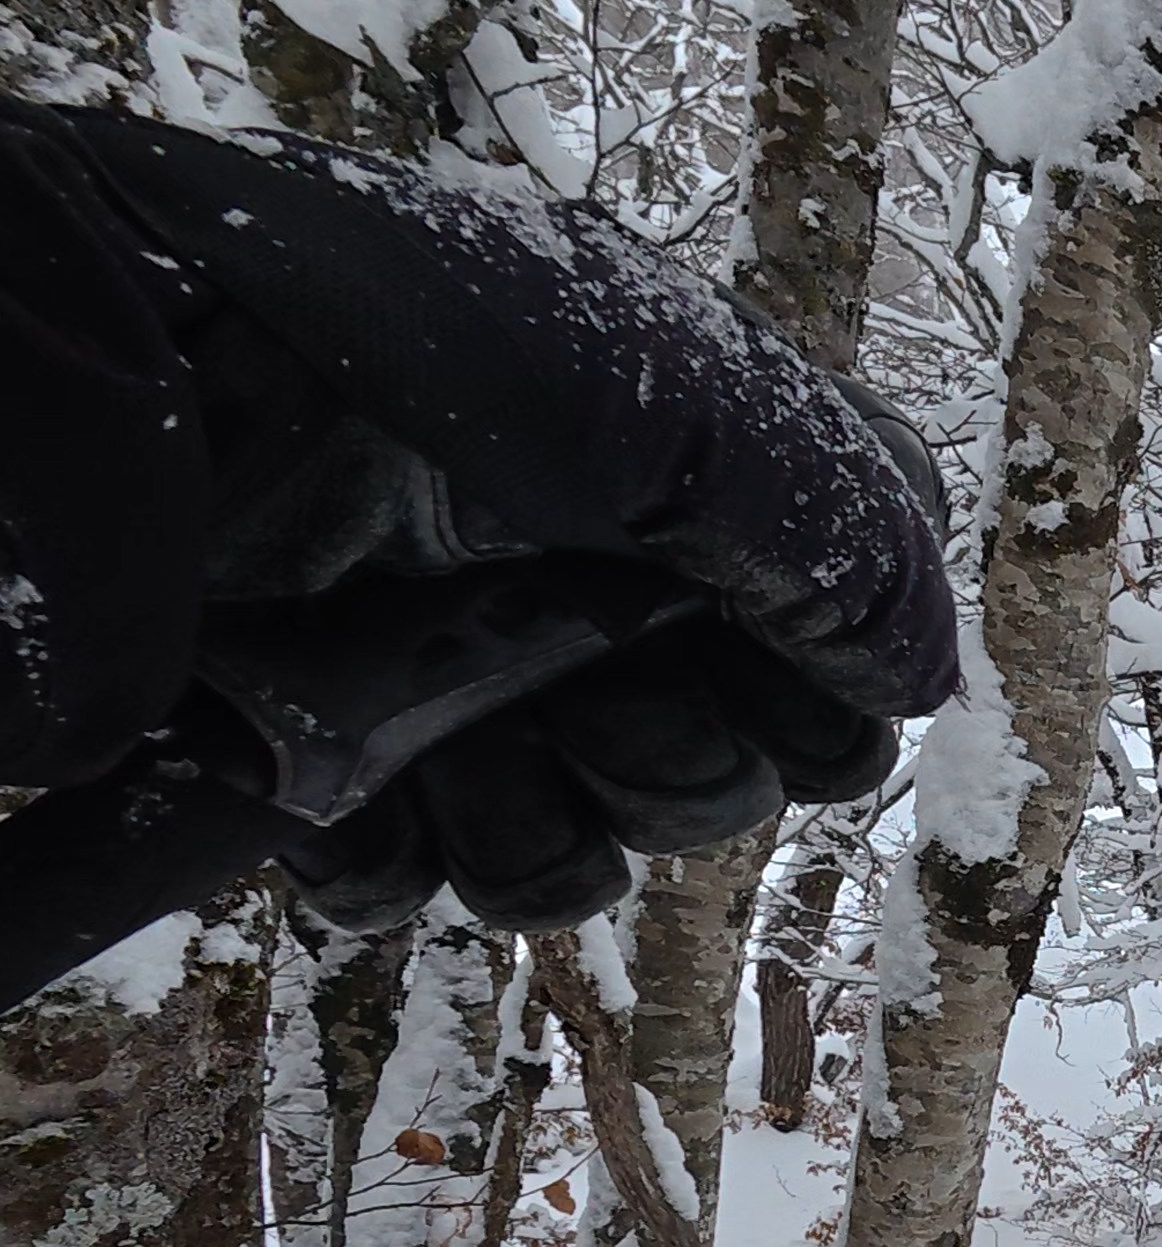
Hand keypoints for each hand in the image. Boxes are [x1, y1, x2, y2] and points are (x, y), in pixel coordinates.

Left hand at [0, 101, 958, 974]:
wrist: (147, 392)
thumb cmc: (409, 353)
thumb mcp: (683, 405)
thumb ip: (849, 542)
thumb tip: (929, 687)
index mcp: (690, 494)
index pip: (843, 638)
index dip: (835, 696)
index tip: (796, 689)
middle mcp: (587, 595)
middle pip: (732, 777)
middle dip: (679, 769)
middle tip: (594, 691)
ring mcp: (458, 682)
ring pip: (583, 859)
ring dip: (540, 828)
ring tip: (456, 739)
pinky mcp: (327, 764)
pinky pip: (414, 894)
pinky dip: (393, 865)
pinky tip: (354, 792)